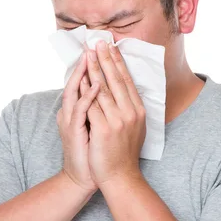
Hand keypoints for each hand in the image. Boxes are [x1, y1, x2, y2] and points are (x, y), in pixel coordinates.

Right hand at [57, 53, 99, 192]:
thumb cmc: (93, 152)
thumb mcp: (96, 125)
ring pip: (77, 90)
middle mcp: (72, 111)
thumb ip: (99, 108)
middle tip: (97, 42)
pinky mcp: (73, 130)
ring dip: (86, 72)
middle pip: (80, 81)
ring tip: (94, 55)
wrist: (84, 176)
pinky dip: (89, 95)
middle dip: (90, 61)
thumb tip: (110, 93)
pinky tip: (98, 84)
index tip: (105, 48)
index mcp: (78, 108)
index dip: (95, 64)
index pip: (86, 81)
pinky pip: (81, 109)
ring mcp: (71, 119)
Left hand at [85, 40, 145, 185]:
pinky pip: (91, 104)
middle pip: (116, 80)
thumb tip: (125, 91)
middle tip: (99, 42)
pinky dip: (86, 89)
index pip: (127, 81)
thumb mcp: (135, 128)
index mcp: (139, 111)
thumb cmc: (124, 153)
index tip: (112, 47)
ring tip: (88, 54)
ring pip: (103, 89)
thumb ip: (130, 109)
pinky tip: (81, 78)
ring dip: (94, 69)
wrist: (120, 177)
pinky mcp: (103, 129)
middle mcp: (131, 113)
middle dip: (106, 59)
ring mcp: (118, 121)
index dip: (119, 62)